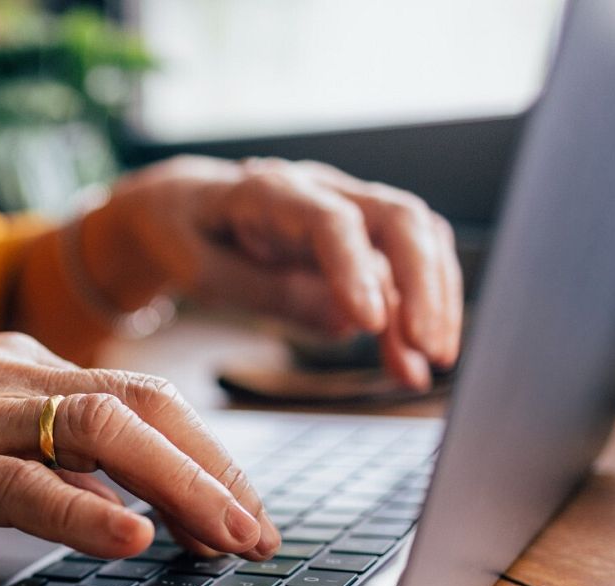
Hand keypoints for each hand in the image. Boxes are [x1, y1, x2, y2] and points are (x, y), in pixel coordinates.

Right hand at [0, 333, 280, 580]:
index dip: (209, 452)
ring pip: (100, 435)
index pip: (142, 396)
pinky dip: (83, 512)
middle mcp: (3, 376)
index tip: (249, 507)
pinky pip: (20, 484)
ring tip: (228, 539)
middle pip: (143, 404)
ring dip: (178, 488)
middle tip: (262, 533)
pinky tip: (129, 539)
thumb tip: (124, 501)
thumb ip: (41, 458)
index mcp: (18, 364)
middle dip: (216, 470)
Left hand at [89, 156, 463, 388]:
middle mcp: (322, 190)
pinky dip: (417, 315)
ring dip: (432, 303)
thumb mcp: (202, 272)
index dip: (356, 270)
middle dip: (422, 286)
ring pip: (417, 241)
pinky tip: (412, 364)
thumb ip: (266, 292)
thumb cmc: (186, 237)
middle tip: (427, 350)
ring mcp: (349, 210)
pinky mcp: (361, 240)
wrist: (182, 211)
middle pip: (398, 219)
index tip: (373, 324)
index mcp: (270, 191)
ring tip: (427, 367)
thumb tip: (347, 322)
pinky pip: (406, 269)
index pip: (331, 220)